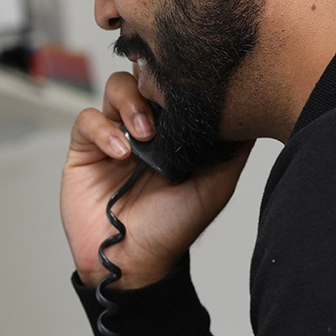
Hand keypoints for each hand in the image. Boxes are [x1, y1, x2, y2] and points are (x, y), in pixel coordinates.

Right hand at [62, 71, 251, 288]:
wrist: (133, 261)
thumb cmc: (173, 228)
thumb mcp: (215, 186)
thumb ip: (231, 150)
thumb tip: (250, 112)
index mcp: (174, 130)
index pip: (174, 84)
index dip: (179, 76)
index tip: (189, 84)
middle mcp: (144, 126)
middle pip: (144, 74)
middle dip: (153, 82)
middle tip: (163, 107)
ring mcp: (114, 134)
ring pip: (116, 87)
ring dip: (131, 104)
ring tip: (144, 135)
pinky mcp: (85, 148)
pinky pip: (88, 120)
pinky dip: (104, 130)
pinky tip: (120, 153)